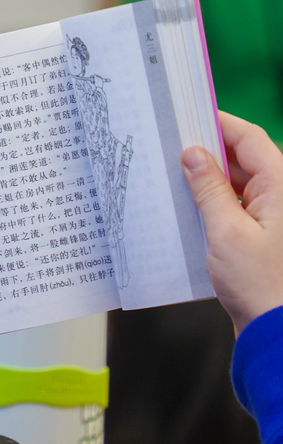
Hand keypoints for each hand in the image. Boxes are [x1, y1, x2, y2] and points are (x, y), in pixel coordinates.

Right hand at [181, 112, 282, 333]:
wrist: (277, 329)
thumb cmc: (259, 284)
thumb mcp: (225, 231)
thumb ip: (209, 189)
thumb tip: (194, 154)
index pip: (249, 138)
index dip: (219, 123)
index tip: (188, 114)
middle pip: (246, 158)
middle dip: (209, 153)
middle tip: (171, 148)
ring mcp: (277, 214)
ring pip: (242, 183)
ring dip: (211, 181)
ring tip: (175, 179)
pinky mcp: (267, 233)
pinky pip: (241, 205)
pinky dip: (217, 203)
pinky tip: (192, 208)